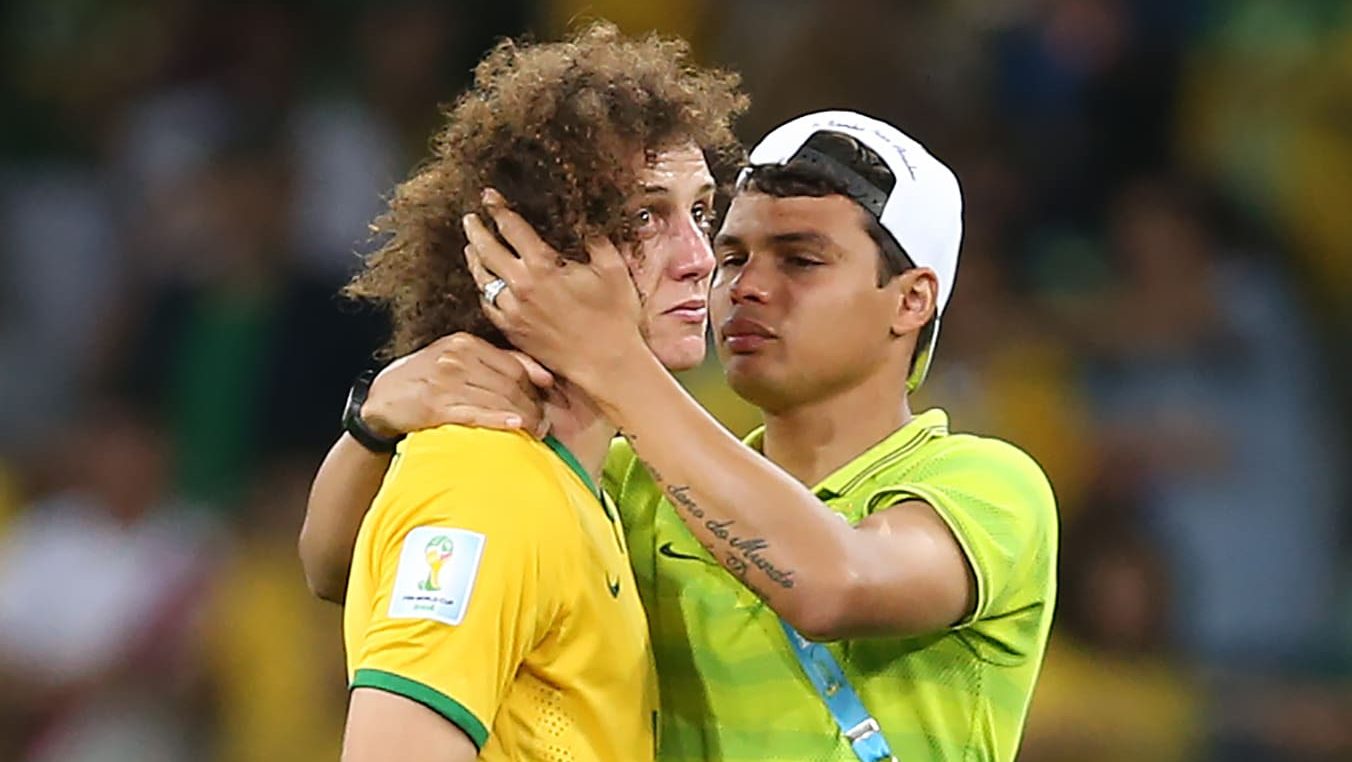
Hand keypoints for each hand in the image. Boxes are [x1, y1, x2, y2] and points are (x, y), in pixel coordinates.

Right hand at [362, 333, 553, 437]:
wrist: (381, 398)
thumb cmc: (425, 380)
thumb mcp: (456, 359)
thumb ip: (496, 362)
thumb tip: (543, 376)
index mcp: (465, 344)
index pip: (513, 364)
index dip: (534, 384)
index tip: (547, 400)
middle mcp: (456, 359)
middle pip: (509, 383)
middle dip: (532, 405)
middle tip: (545, 423)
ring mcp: (445, 382)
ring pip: (497, 399)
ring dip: (523, 417)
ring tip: (537, 432)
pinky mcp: (435, 407)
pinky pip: (475, 414)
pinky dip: (498, 420)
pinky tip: (516, 427)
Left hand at [461, 188, 645, 388]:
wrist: (606, 363)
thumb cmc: (614, 318)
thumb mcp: (613, 268)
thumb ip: (594, 240)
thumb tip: (583, 221)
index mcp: (542, 267)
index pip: (510, 227)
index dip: (498, 208)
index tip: (490, 197)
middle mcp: (520, 287)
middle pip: (486, 250)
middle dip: (477, 229)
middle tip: (471, 218)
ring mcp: (513, 312)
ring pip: (482, 279)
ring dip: (474, 258)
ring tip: (470, 247)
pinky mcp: (513, 331)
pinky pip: (488, 306)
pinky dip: (483, 290)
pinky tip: (485, 284)